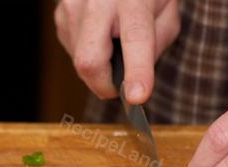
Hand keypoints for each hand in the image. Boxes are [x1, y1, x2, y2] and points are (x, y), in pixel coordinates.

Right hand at [54, 0, 179, 103]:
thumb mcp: (167, 12)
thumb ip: (156, 45)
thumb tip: (134, 80)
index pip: (135, 39)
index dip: (137, 71)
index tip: (136, 97)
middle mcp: (97, 1)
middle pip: (89, 61)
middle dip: (104, 85)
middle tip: (120, 87)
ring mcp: (71, 8)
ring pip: (80, 62)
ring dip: (100, 66)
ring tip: (112, 42)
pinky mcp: (59, 17)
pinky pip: (73, 52)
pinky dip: (89, 53)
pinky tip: (99, 35)